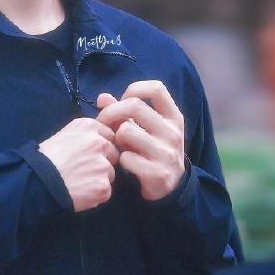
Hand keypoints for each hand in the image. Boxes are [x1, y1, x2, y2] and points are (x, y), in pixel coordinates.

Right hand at [39, 118, 119, 211]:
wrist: (37, 180)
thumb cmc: (46, 157)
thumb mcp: (64, 134)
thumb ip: (85, 134)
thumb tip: (99, 139)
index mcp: (89, 127)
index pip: (109, 135)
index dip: (100, 147)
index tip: (88, 154)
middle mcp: (100, 143)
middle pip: (113, 154)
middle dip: (103, 162)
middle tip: (83, 169)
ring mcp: (103, 166)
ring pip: (110, 173)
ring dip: (99, 178)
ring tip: (79, 181)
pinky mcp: (103, 186)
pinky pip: (106, 191)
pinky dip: (95, 194)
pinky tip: (80, 191)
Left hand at [96, 81, 184, 201]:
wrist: (170, 186)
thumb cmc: (153, 150)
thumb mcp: (145, 128)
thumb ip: (124, 112)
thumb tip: (101, 97)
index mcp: (173, 117)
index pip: (156, 88)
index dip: (134, 90)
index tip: (123, 101)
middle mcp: (173, 132)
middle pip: (135, 106)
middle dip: (111, 112)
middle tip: (102, 122)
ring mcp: (167, 153)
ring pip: (126, 131)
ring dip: (116, 138)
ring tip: (119, 146)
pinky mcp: (158, 173)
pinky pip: (126, 158)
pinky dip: (120, 160)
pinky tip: (125, 163)